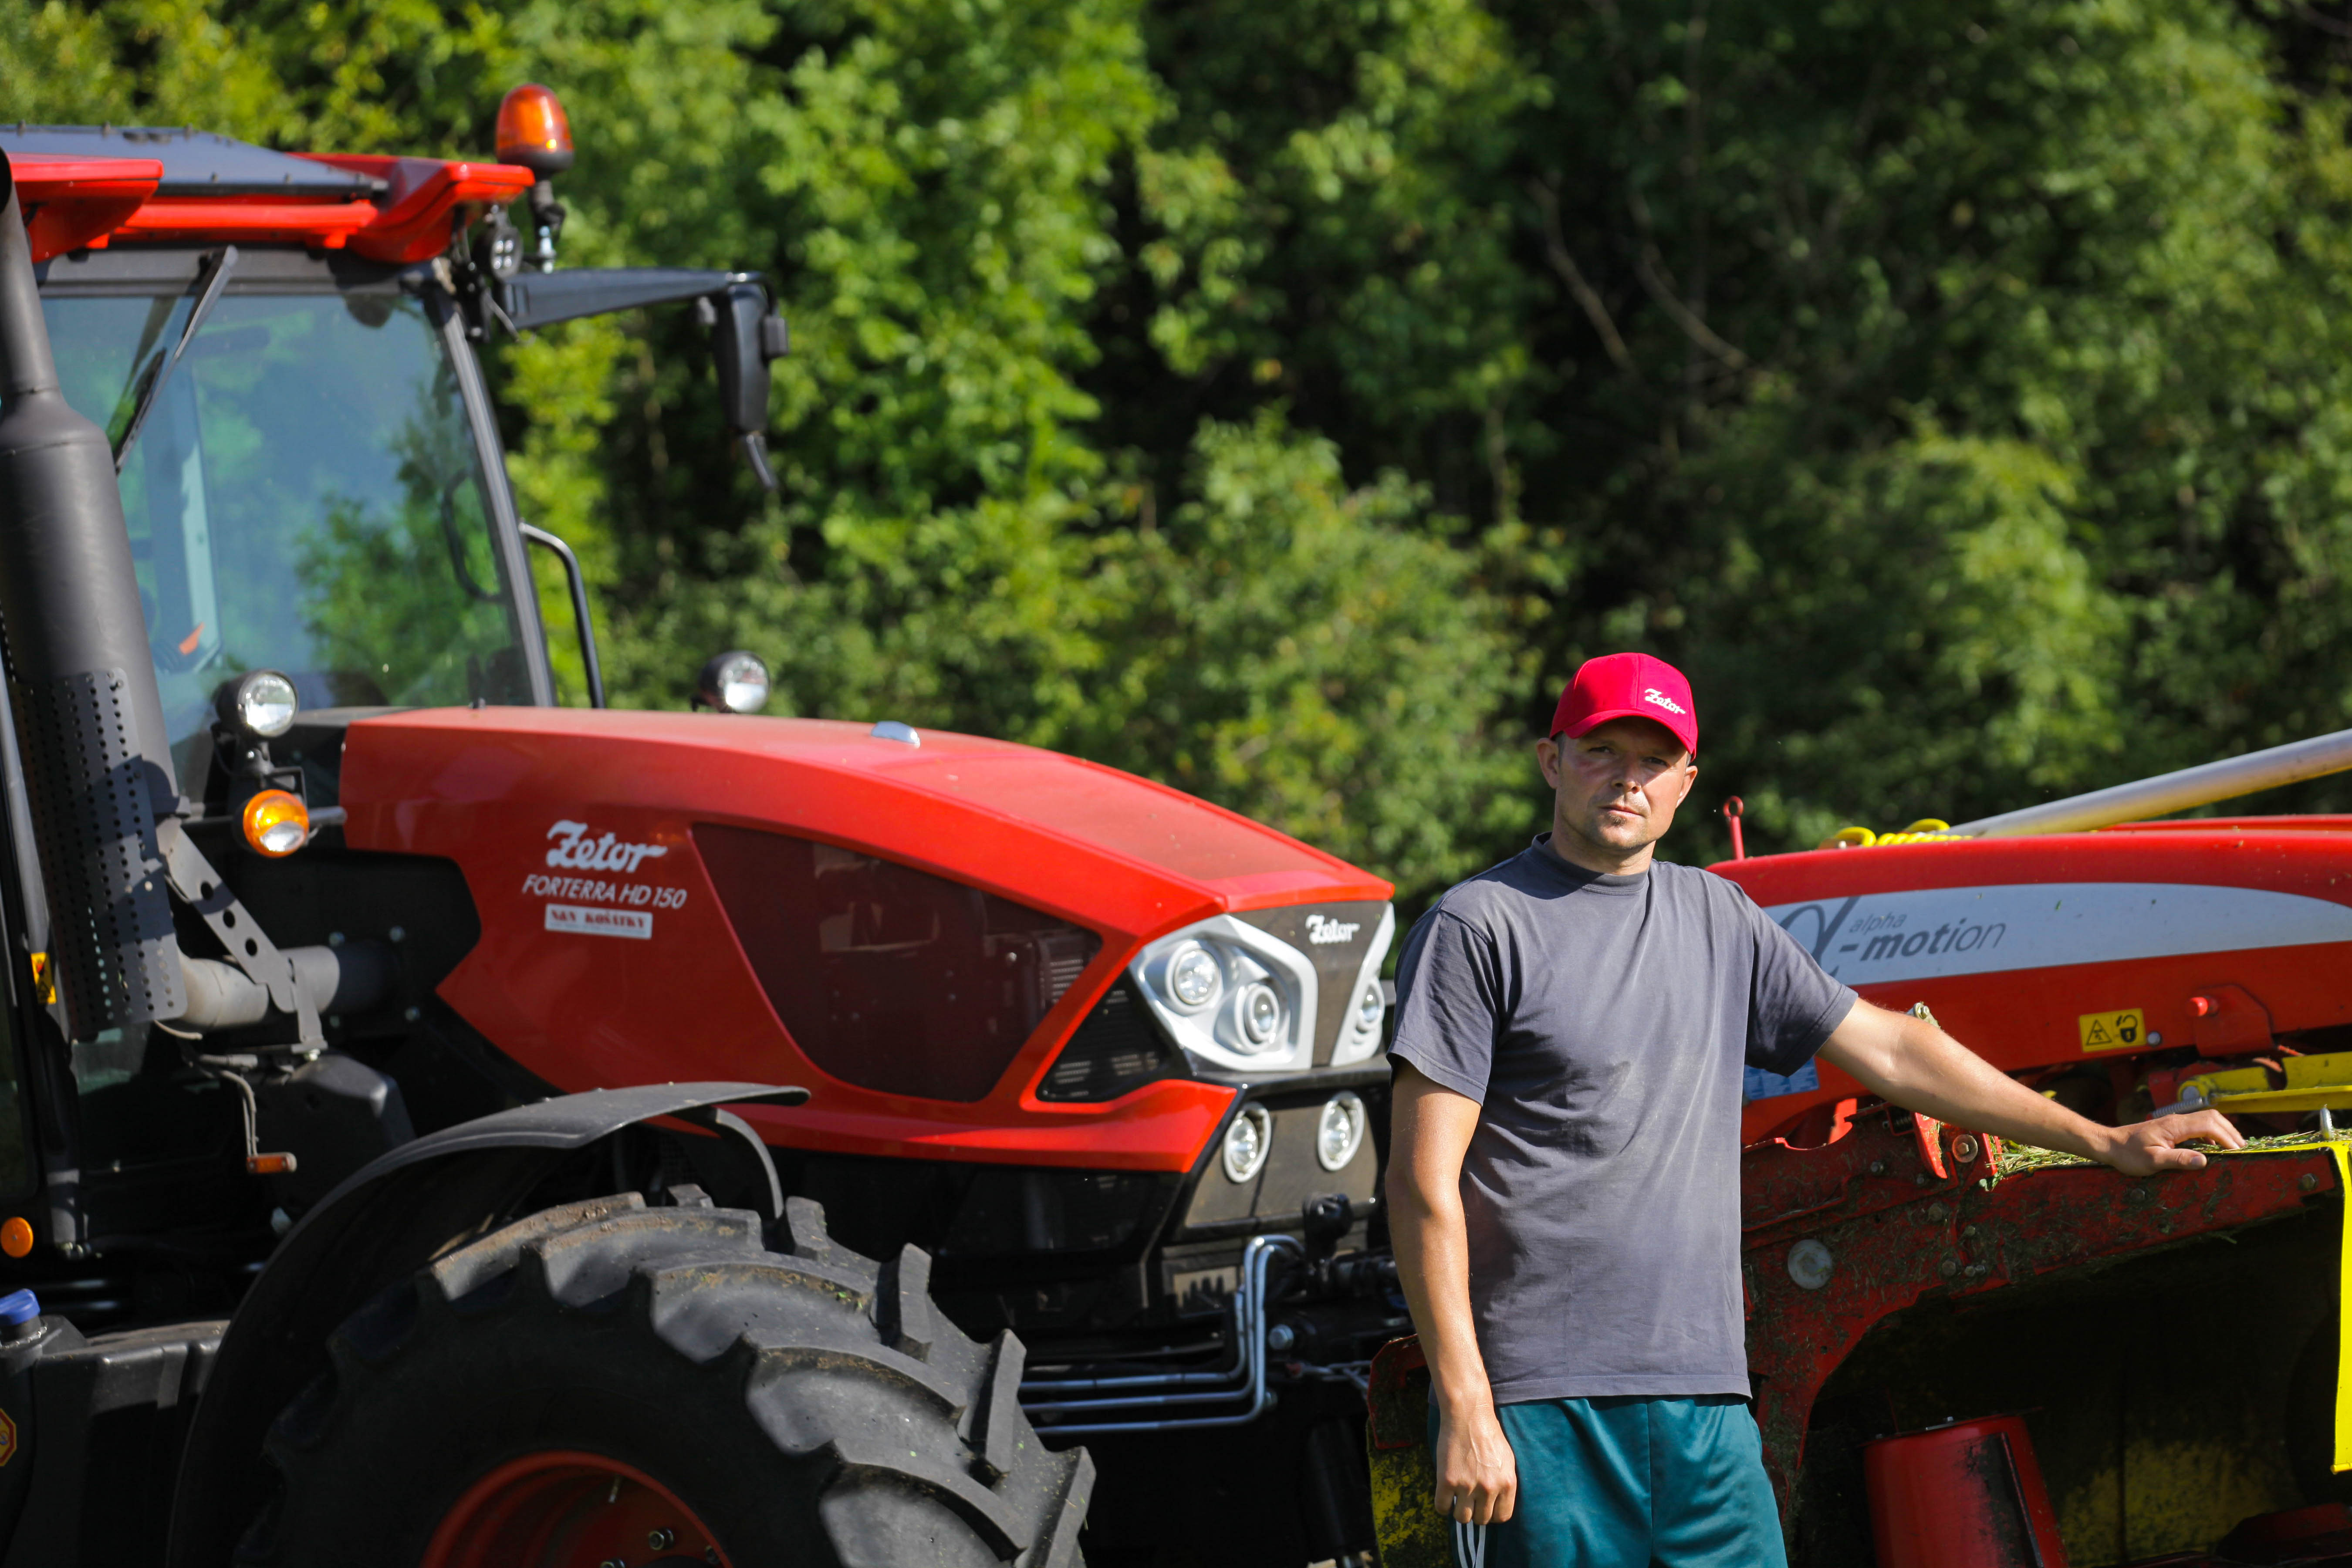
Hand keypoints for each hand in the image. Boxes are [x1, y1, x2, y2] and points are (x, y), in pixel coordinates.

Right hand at [1432, 1398, 1517, 1526]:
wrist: (1468, 1415)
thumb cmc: (1488, 1434)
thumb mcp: (1507, 1460)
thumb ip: (1504, 1483)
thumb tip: (1498, 1503)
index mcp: (1507, 1483)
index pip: (1502, 1517)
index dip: (1492, 1514)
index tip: (1484, 1507)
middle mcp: (1489, 1488)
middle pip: (1482, 1519)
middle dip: (1475, 1512)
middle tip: (1469, 1500)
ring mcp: (1468, 1485)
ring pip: (1462, 1518)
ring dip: (1459, 1510)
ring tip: (1457, 1498)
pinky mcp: (1447, 1480)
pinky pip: (1442, 1507)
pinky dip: (1442, 1506)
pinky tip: (1444, 1495)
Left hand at [2095, 1109, 2245, 1174]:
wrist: (2109, 1144)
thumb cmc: (2128, 1154)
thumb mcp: (2153, 1161)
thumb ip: (2178, 1159)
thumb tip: (2203, 1160)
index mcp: (2175, 1126)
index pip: (2209, 1124)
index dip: (2227, 1136)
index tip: (2237, 1151)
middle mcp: (2176, 1120)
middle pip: (2212, 1117)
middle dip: (2229, 1131)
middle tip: (2241, 1149)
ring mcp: (2174, 1122)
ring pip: (2205, 1119)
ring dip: (2221, 1131)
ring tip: (2232, 1148)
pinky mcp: (2171, 1127)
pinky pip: (2197, 1125)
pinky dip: (2210, 1133)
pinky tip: (2213, 1146)